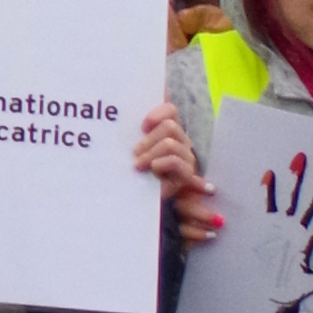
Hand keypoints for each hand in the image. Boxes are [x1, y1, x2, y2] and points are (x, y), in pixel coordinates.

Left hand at [131, 100, 223, 240]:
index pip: (170, 110)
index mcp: (166, 135)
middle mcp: (180, 144)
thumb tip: (129, 106)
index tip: (141, 125)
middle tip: (135, 156)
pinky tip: (151, 171)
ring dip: (150, 153)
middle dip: (148, 139)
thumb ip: (129, 133)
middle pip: (169, 126)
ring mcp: (185, 160)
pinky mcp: (185, 177)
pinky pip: (176, 160)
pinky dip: (161, 162)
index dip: (157, 112)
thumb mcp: (127, 153)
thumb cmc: (130, 179)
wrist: (135, 207)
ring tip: (138, 166)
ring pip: (170, 141)